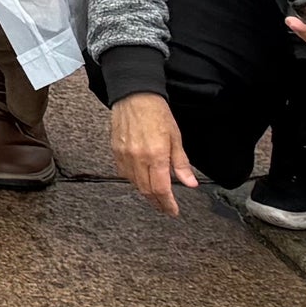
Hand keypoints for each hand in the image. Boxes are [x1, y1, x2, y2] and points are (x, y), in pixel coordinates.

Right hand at [111, 93, 201, 213]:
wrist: (134, 95)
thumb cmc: (156, 112)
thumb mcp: (175, 137)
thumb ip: (181, 163)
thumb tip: (189, 183)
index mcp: (156, 155)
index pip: (161, 189)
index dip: (167, 204)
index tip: (173, 211)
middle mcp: (138, 158)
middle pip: (146, 190)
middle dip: (157, 202)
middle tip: (165, 207)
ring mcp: (125, 155)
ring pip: (134, 184)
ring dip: (146, 193)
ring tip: (155, 196)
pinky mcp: (116, 151)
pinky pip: (124, 173)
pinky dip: (134, 181)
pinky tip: (141, 180)